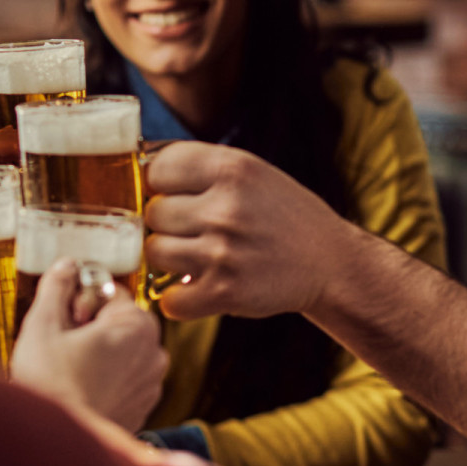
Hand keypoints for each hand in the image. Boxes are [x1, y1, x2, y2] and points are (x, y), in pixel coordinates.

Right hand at [11, 259, 166, 431]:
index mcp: (138, 325)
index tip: (63, 318)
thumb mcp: (43, 324)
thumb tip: (65, 266)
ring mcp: (150, 384)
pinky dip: (104, 379)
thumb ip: (56, 286)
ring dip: (97, 353)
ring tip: (68, 369)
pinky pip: (123, 380)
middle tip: (61, 344)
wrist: (57, 448)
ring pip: (121, 352)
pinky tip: (79, 389)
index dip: (79, 300)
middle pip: (118, 321)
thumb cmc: (51, 386)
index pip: (110, 291)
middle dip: (89, 326)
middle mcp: (154, 353)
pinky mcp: (142, 409)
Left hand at [142, 142, 351, 321]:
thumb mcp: (251, 173)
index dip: (162, 184)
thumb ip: (201, 167)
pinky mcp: (225, 293)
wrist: (329, 262)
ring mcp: (223, 252)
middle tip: (195, 231)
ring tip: (198, 257)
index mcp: (233, 168)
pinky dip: (180, 299)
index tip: (177, 195)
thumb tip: (136, 165)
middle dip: (168, 224)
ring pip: (155, 253)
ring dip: (170, 259)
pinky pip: (170, 299)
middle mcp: (226, 207)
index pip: (158, 168)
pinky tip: (199, 289)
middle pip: (153, 213)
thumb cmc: (282, 215)